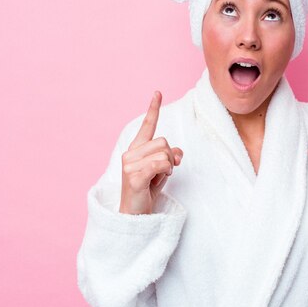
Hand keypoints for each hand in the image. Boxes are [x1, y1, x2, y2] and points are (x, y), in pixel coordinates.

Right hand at [119, 91, 182, 214]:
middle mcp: (130, 154)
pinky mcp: (133, 176)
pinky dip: (165, 172)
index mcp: (136, 149)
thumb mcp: (162, 169)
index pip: (147, 126)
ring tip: (158, 178)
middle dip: (171, 157)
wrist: (135, 214)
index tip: (158, 92)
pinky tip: (156, 181)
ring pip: (164, 153)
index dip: (153, 109)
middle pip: (163, 142)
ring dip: (168, 167)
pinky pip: (159, 164)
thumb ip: (169, 156)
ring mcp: (129, 165)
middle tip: (165, 171)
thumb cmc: (148, 190)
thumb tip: (178, 153)